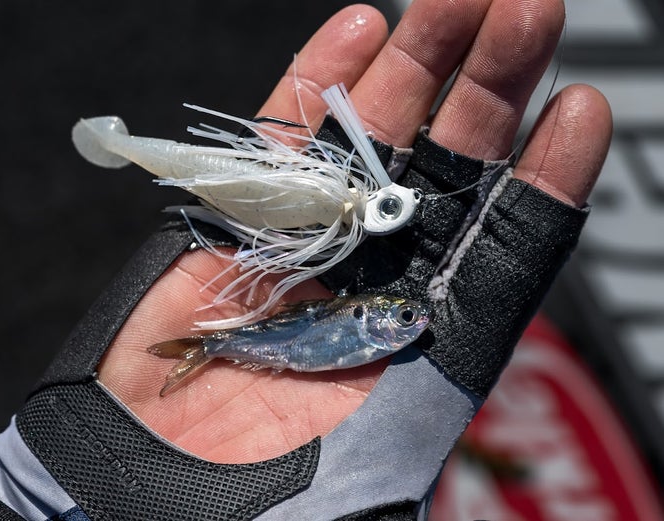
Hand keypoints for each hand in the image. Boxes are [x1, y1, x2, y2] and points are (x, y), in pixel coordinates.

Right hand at [98, 0, 610, 463]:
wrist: (137, 495)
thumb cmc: (247, 507)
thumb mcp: (366, 482)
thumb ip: (423, 418)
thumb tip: (467, 373)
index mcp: (418, 338)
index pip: (499, 246)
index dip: (541, 179)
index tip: (579, 110)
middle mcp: (371, 278)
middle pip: (447, 170)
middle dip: (490, 89)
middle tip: (529, 11)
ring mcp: (304, 242)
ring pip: (372, 137)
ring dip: (418, 64)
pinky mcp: (233, 222)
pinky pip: (280, 141)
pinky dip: (314, 84)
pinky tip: (358, 30)